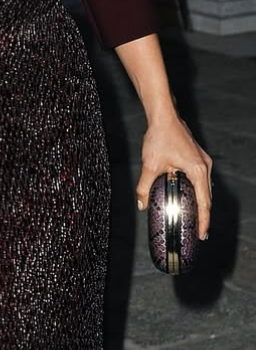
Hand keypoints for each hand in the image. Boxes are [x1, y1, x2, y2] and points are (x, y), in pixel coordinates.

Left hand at [135, 114, 212, 239]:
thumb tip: (142, 204)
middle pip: (207, 197)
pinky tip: (189, 197)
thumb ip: (145, 187)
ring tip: (195, 218)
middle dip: (203, 215)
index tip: (202, 234)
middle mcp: (204, 166)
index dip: (204, 220)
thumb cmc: (160, 137)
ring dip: (201, 202)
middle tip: (198, 231)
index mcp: (197, 170)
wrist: (164, 116)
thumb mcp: (150, 165)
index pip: (204, 202)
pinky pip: (200, 179)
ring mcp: (203, 161)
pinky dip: (197, 190)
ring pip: (204, 188)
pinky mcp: (198, 157)